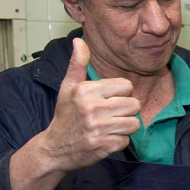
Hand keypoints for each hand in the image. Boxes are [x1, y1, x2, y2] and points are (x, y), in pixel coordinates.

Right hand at [9, 38, 140, 189]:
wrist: (55, 148)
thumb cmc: (66, 116)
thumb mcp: (68, 87)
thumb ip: (77, 64)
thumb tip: (79, 41)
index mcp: (85, 90)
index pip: (126, 86)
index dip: (121, 94)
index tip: (109, 100)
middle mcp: (92, 108)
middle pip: (134, 104)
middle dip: (126, 111)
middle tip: (111, 115)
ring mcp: (98, 128)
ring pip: (134, 123)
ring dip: (125, 127)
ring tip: (110, 127)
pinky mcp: (103, 146)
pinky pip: (127, 140)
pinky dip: (119, 141)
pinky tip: (106, 139)